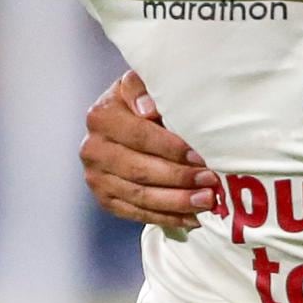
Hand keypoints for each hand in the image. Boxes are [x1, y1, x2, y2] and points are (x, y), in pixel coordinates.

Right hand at [80, 70, 209, 231]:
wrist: (124, 124)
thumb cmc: (144, 102)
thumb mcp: (143, 85)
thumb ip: (145, 89)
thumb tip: (149, 108)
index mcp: (101, 116)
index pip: (140, 136)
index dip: (172, 149)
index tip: (200, 157)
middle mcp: (92, 148)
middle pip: (140, 170)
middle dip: (179, 178)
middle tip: (210, 182)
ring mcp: (96, 177)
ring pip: (140, 196)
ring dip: (177, 202)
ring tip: (206, 201)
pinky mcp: (105, 200)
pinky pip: (138, 213)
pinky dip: (167, 217)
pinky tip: (192, 217)